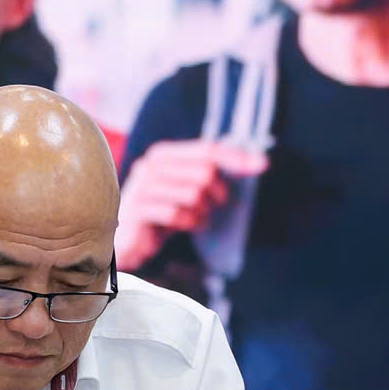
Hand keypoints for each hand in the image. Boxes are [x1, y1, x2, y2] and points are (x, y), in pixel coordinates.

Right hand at [116, 142, 267, 264]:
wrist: (126, 239)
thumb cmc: (162, 213)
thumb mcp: (185, 189)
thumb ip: (210, 172)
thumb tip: (257, 162)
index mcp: (164, 154)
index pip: (207, 150)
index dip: (236, 157)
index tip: (262, 166)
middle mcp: (151, 165)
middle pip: (204, 172)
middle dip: (217, 193)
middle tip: (214, 206)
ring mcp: (142, 187)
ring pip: (193, 194)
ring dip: (202, 212)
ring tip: (196, 218)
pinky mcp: (138, 210)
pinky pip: (178, 214)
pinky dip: (190, 223)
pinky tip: (188, 226)